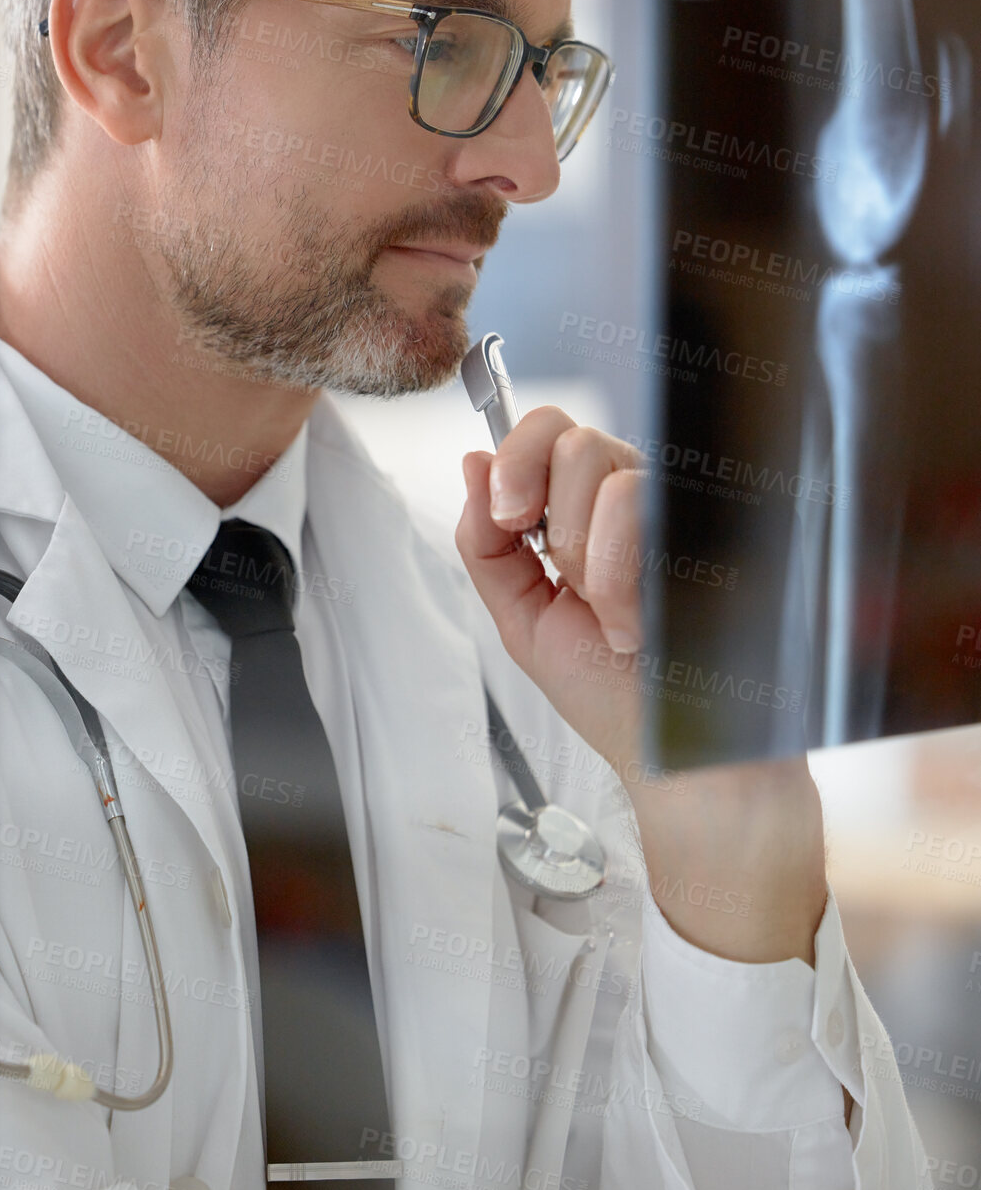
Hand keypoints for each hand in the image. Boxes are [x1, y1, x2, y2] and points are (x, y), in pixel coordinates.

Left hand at [456, 408, 827, 965]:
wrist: (683, 760)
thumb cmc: (617, 698)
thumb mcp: (525, 621)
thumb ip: (488, 545)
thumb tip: (472, 466)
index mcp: (588, 512)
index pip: (546, 429)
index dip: (515, 460)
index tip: (510, 520)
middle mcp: (638, 499)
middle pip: (568, 434)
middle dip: (545, 513)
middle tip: (563, 577)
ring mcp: (681, 508)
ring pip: (603, 463)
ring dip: (586, 557)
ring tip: (614, 616)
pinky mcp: (716, 522)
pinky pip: (641, 502)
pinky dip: (619, 577)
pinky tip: (641, 625)